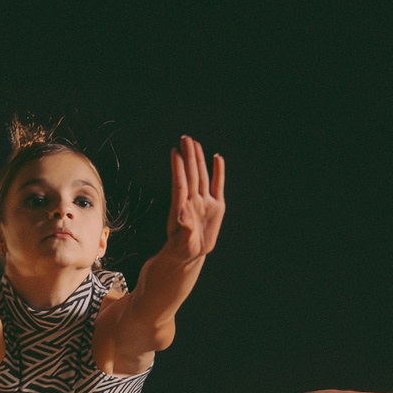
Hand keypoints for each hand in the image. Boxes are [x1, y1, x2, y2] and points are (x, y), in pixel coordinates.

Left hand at [163, 135, 226, 257]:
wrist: (191, 254)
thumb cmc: (182, 248)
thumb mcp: (182, 242)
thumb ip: (185, 229)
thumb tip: (183, 217)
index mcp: (183, 208)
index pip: (180, 184)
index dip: (177, 168)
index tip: (174, 152)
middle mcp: (193, 201)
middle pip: (191, 174)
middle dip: (188, 157)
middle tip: (185, 138)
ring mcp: (205, 202)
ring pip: (201, 176)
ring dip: (198, 159)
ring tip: (195, 143)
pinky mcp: (216, 206)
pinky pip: (217, 185)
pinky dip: (218, 172)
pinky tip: (217, 158)